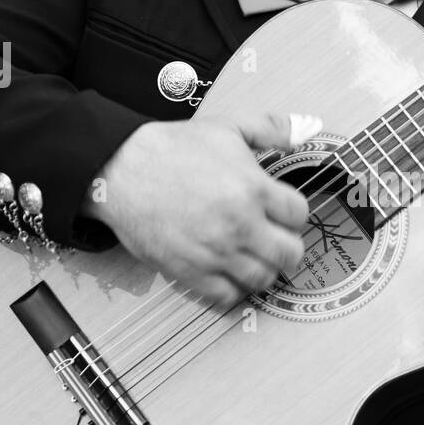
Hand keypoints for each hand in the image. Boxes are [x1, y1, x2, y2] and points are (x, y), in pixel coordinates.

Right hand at [85, 114, 312, 305]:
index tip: (283, 213)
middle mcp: (239, 225)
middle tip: (275, 239)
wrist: (120, 169)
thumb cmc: (170, 149)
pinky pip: (227, 296)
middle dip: (287, 245)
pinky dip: (232, 288)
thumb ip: (270, 129)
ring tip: (252, 255)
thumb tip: (303, 130)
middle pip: (290, 253)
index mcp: (253, 189)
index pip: (299, 215)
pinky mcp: (190, 272)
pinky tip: (227, 271)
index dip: (293, 213)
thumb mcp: (226, 128)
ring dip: (263, 268)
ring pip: (263, 279)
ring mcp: (215, 252)